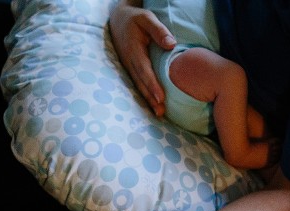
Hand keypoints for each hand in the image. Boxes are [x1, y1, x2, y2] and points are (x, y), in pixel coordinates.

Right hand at [109, 0, 175, 116]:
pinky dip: (144, 95)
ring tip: (158, 113)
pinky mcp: (129, 68)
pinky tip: (152, 104)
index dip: (152, 85)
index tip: (161, 98)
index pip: (144, 71)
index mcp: (134, 50)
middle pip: (141, 83)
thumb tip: (171, 45)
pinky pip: (137, 83)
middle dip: (150, 98)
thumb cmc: (134, 18)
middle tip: (161, 112)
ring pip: (138, 86)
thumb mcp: (147, 18)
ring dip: (147, 100)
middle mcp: (129, 61)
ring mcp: (128, 66)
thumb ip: (159, 30)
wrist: (117, 19)